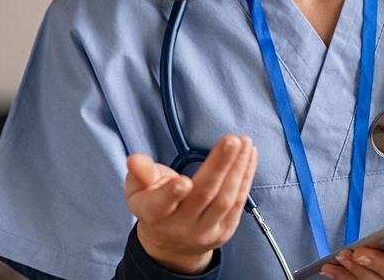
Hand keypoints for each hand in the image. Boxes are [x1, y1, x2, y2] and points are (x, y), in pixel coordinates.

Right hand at [124, 135, 257, 274]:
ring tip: (244, 143)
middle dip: (220, 165)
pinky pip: (238, 202)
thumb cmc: (155, 206)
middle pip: (203, 194)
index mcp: (154, 214)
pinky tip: (249, 157)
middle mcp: (181, 226)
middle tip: (232, 141)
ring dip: (238, 168)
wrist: (172, 243)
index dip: (172, 194)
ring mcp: (205, 230)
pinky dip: (245, 177)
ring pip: (225, 199)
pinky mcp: (225, 230)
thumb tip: (134, 159)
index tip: (184, 181)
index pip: (162, 205)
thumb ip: (140, 173)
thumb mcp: (139, 190)